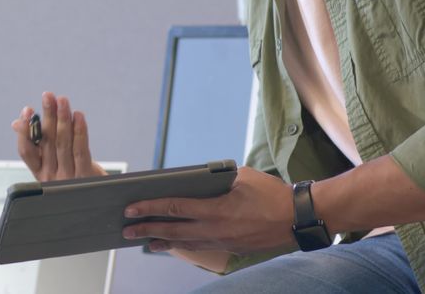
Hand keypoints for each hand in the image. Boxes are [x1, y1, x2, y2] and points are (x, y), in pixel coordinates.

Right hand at [11, 91, 106, 181]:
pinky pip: (80, 151)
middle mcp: (51, 176)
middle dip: (47, 116)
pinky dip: (79, 132)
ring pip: (63, 143)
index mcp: (40, 172)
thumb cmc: (73, 177)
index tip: (27, 110)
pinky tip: (78, 116)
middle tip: (48, 96)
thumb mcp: (53, 163)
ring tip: (62, 101)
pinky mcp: (86, 176)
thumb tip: (16, 123)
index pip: (26, 151)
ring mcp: (68, 178)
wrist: (98, 200)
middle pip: (47, 142)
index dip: (25, 130)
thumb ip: (36, 144)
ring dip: (63, 119)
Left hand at [121, 166, 295, 254]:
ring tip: (144, 242)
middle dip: (147, 230)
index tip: (131, 209)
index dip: (149, 208)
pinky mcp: (230, 247)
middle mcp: (215, 229)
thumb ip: (215, 180)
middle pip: (172, 231)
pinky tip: (173, 244)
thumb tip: (196, 181)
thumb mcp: (241, 176)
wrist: (298, 217)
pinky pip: (200, 247)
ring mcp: (222, 241)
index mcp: (215, 209)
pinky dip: (183, 245)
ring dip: (162, 242)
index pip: (173, 208)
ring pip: (185, 243)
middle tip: (126, 230)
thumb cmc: (271, 192)